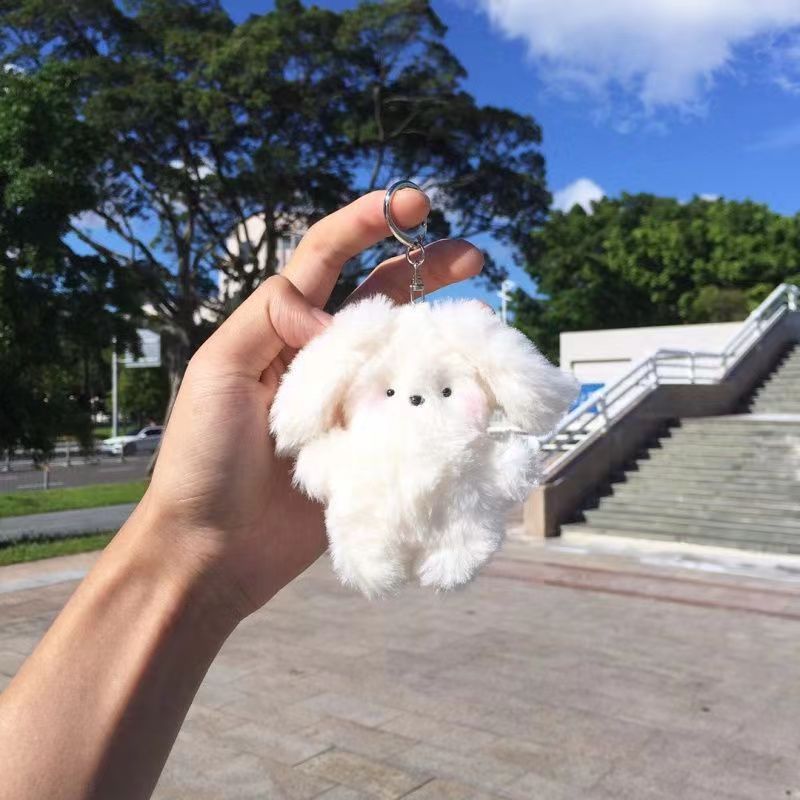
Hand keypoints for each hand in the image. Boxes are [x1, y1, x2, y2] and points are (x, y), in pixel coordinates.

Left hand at [141, 189, 483, 619]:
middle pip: (380, 297)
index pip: (326, 259)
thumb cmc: (202, 458)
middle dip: (424, 268)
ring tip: (480, 322)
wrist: (215, 549)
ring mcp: (350, 401)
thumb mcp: (216, 370)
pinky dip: (442, 393)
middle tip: (472, 256)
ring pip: (404, 350)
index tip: (413, 203)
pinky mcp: (370, 445)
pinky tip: (472, 387)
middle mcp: (321, 358)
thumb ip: (268, 319)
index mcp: (281, 331)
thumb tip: (331, 312)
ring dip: (442, 329)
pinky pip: (411, 409)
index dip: (367, 223)